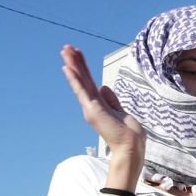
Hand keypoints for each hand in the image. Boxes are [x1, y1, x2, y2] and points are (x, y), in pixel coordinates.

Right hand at [61, 45, 144, 179]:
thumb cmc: (129, 134)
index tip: (77, 54)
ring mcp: (91, 107)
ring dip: (73, 65)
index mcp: (99, 105)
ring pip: (80, 81)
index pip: (89, 82)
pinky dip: (74, 79)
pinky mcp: (93, 110)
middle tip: (66, 47)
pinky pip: (82, 91)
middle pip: (83, 79)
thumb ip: (111, 100)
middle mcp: (92, 105)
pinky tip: (67, 68)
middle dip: (75, 62)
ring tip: (65, 50)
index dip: (83, 68)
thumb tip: (103, 86)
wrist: (130, 147)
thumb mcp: (120, 112)